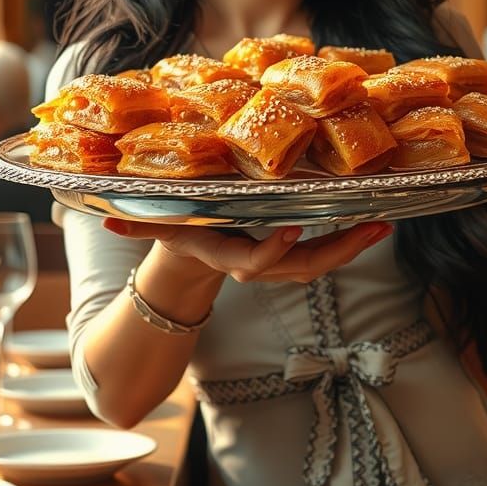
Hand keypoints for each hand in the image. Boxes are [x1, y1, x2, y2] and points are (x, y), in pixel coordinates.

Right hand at [103, 219, 392, 283]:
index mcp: (226, 256)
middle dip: (336, 251)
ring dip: (351, 247)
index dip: (271, 249)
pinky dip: (348, 242)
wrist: (191, 266)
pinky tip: (373, 222)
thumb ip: (135, 224)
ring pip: (318, 264)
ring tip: (381, 225)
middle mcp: (255, 266)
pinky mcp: (290, 259)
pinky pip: (322, 255)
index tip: (291, 228)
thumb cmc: (179, 235)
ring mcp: (276, 266)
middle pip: (300, 268)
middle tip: (370, 229)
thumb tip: (104, 217)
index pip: (251, 262)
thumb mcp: (158, 228)